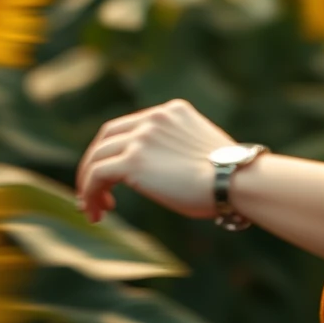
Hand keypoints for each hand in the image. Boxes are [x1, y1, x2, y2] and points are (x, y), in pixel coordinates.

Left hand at [75, 99, 236, 223]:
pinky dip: (90, 193)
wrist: (234, 179)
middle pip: (107, 136)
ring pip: (97, 156)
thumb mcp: (202, 148)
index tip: (117, 176)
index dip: (117, 150)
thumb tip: (168, 171)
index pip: (131, 125)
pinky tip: (97, 212)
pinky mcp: (132, 161)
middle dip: (96, 163)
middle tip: (97, 191)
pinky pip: (96, 175)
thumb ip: (178, 148)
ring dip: (89, 183)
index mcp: (173, 110)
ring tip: (93, 208)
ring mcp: (142, 137)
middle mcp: (154, 118)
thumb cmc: (228, 174)